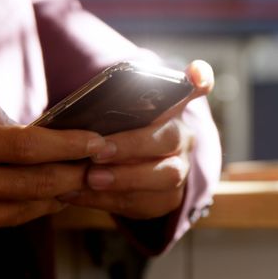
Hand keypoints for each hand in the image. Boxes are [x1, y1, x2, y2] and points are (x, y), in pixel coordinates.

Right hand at [0, 90, 108, 266]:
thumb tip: (22, 121)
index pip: (25, 144)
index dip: (69, 144)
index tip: (97, 141)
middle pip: (36, 183)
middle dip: (76, 173)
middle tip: (99, 163)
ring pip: (26, 209)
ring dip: (55, 194)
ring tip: (72, 179)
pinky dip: (16, 211)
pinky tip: (22, 198)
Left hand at [63, 60, 214, 218]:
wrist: (125, 171)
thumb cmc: (114, 133)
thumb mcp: (111, 114)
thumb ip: (107, 107)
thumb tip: (77, 111)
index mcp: (171, 107)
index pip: (195, 87)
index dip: (199, 80)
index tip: (195, 75)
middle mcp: (182, 137)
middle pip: (168, 138)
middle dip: (132, 145)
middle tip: (98, 152)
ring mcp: (180, 170)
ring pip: (166, 176)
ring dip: (125, 178)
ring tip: (91, 178)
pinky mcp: (168, 199)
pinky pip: (146, 203)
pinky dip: (109, 201)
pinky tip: (79, 194)